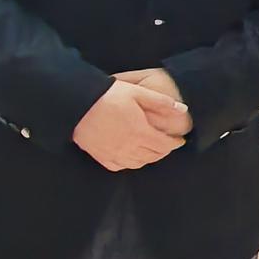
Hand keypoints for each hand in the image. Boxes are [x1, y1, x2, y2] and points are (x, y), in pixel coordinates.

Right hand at [72, 77, 189, 171]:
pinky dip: (129, 163)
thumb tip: (182, 109)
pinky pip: (119, 166)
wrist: (76, 103)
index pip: (165, 145)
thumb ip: (161, 102)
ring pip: (138, 163)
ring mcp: (113, 153)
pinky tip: (131, 156)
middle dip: (164, 150)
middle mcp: (128, 147)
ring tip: (152, 149)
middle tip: (167, 144)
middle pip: (153, 155)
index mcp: (140, 132)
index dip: (175, 143)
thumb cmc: (108, 95)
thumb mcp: (137, 92)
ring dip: (149, 158)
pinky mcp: (100, 155)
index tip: (179, 140)